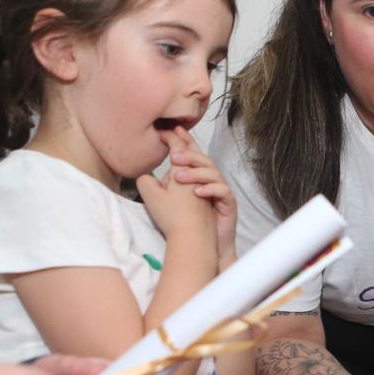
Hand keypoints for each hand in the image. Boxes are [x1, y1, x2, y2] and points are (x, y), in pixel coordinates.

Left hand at [138, 130, 216, 244]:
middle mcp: (210, 181)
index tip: (171, 129)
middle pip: (204, 160)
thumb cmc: (186, 223)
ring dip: (196, 173)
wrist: (205, 245)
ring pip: (213, 173)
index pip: (191, 154)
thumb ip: (155, 185)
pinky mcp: (229, 204)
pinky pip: (223, 191)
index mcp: (195, 177)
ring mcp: (221, 192)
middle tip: (173, 156)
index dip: (183, 140)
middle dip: (189, 155)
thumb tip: (144, 174)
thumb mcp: (162, 201)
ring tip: (179, 177)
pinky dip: (210, 190)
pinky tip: (196, 192)